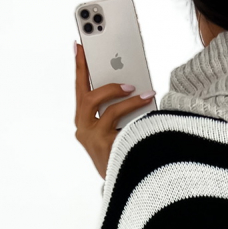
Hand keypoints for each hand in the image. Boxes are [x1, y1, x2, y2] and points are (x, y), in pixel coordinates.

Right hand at [74, 43, 153, 178]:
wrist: (127, 183)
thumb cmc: (124, 152)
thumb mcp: (117, 127)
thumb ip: (116, 108)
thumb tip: (130, 84)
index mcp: (84, 121)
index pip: (80, 88)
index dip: (79, 66)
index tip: (79, 45)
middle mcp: (83, 129)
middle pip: (88, 97)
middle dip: (107, 83)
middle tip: (128, 80)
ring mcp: (92, 139)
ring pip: (105, 109)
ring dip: (126, 99)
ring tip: (144, 94)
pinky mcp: (105, 147)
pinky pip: (120, 123)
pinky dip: (135, 113)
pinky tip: (148, 106)